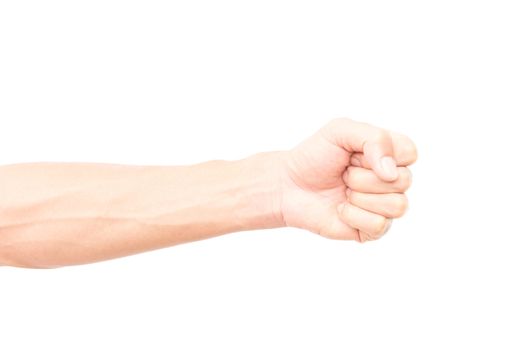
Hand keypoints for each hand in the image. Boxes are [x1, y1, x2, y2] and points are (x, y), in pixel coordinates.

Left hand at [278, 118, 416, 241]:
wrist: (288, 185)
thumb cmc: (314, 156)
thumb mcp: (340, 131)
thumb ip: (374, 138)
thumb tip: (391, 172)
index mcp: (388, 154)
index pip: (410, 153)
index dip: (383, 154)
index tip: (355, 153)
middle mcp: (390, 181)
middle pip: (403, 181)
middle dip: (364, 176)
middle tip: (344, 173)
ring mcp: (382, 206)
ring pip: (397, 206)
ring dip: (361, 197)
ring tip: (343, 191)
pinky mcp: (371, 229)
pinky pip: (379, 225)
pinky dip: (354, 216)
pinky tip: (340, 208)